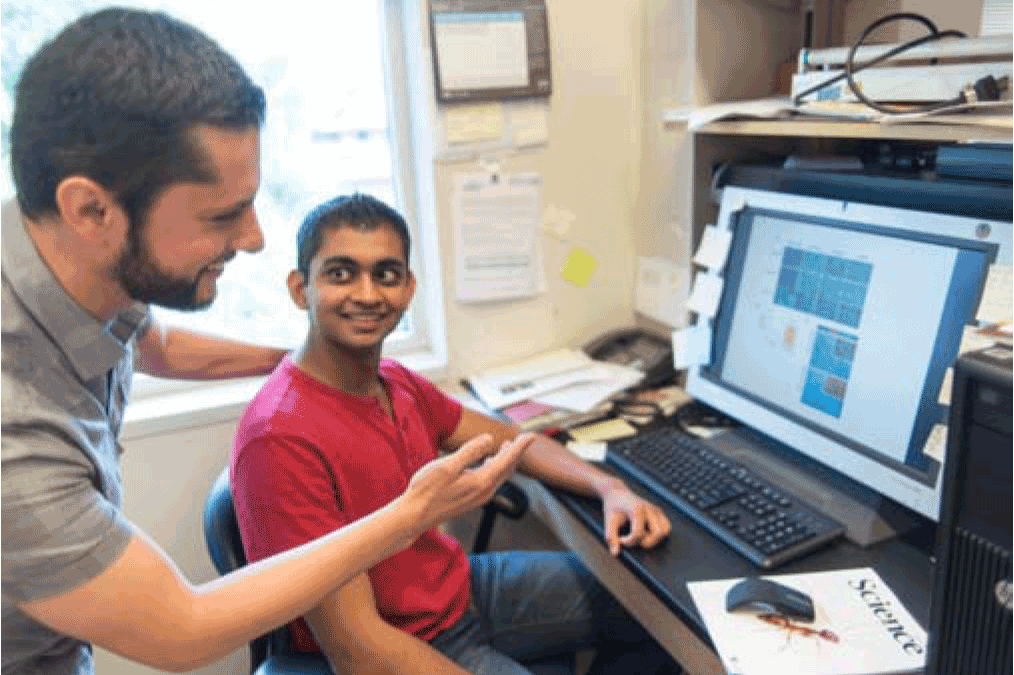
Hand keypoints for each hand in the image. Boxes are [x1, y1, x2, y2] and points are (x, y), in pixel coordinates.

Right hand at [404, 432, 535, 530]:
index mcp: (481, 481)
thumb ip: (470, 452)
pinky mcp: (471, 499)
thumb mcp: (447, 466)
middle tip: (522, 438)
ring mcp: (478, 497)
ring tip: (507, 446)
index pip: (508, 460)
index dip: (520, 446)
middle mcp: (484, 491)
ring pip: (500, 476)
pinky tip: (488, 462)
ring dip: (505, 460)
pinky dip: (495, 468)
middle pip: (507, 469)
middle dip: (516, 452)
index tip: (531, 436)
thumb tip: (489, 439)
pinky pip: (491, 481)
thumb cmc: (427, 491)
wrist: (415, 516)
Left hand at [600, 481, 670, 555]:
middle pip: (657, 533)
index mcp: (637, 509)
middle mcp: (649, 508)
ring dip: (654, 540)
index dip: (629, 541)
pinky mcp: (659, 513)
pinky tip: (647, 533)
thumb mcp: (609, 521)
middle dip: (645, 542)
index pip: (639, 533)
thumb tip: (615, 553)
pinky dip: (659, 534)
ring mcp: (656, 510)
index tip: (621, 539)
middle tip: (632, 540)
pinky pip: (666, 527)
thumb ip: (611, 538)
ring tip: (641, 538)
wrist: (617, 494)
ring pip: (665, 531)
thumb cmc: (613, 506)